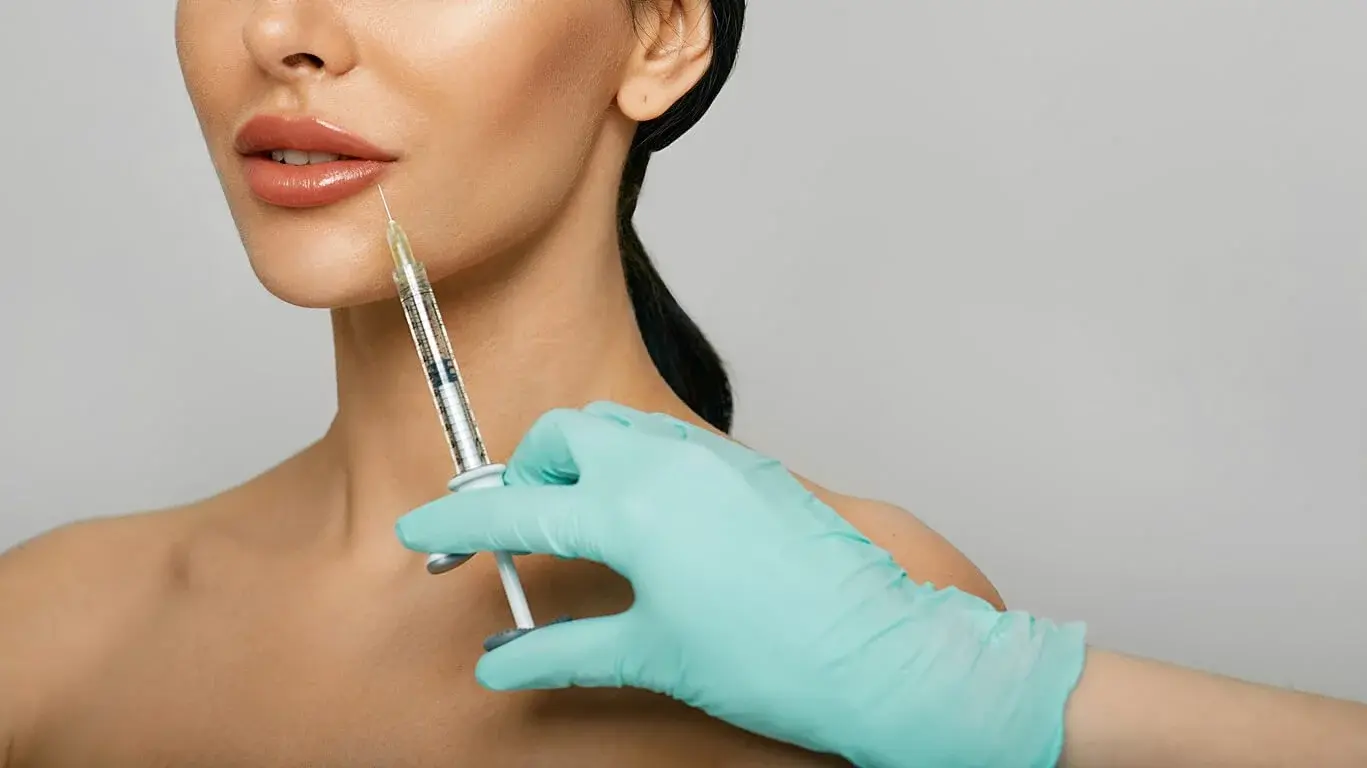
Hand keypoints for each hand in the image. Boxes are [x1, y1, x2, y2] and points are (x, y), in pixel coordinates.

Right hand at [396, 402, 1087, 767]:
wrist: (879, 655)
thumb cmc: (773, 659)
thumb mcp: (653, 655)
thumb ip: (563, 650)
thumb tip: (500, 662)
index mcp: (632, 511)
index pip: (517, 507)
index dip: (459, 520)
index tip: (422, 530)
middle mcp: (669, 465)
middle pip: (563, 434)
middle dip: (525, 472)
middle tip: (516, 531)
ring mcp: (714, 458)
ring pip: (617, 428)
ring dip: (579, 462)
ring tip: (576, 527)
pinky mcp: (748, 468)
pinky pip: (667, 444)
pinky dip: (632, 467)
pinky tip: (641, 525)